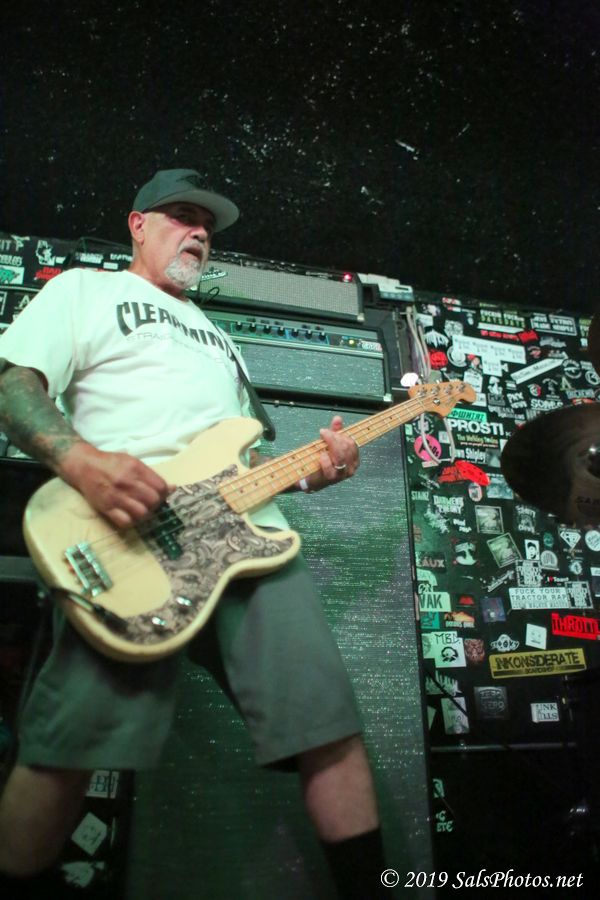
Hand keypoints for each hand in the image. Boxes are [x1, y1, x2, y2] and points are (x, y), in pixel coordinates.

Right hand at [58, 441, 173, 528]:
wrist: (84, 465)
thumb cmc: (111, 463)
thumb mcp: (133, 462)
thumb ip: (151, 475)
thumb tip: (173, 488)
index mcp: (136, 469)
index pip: (161, 487)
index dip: (164, 493)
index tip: (159, 494)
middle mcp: (127, 482)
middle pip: (153, 501)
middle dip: (155, 504)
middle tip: (150, 503)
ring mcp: (116, 496)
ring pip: (142, 513)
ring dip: (144, 514)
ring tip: (140, 509)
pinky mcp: (106, 508)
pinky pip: (125, 522)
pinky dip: (130, 522)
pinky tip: (129, 515)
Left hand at [317, 415, 359, 485]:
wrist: (311, 478)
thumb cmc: (322, 461)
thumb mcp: (330, 445)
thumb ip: (335, 432)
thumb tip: (338, 418)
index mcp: (354, 458)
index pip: (351, 443)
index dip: (339, 435)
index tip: (326, 431)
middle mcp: (351, 467)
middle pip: (346, 447)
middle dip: (334, 438)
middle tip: (323, 434)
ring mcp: (343, 474)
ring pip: (340, 455)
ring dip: (330, 445)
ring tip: (321, 441)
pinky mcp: (332, 479)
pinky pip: (331, 466)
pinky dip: (325, 459)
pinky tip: (321, 455)